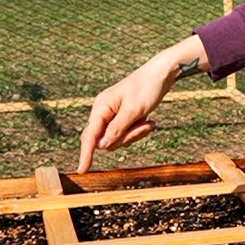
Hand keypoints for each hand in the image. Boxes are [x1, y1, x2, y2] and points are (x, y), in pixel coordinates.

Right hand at [77, 35, 207, 172]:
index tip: (81, 171)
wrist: (162, 74)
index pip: (90, 136)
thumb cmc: (147, 88)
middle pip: (106, 140)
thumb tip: (102, 146)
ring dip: (135, 134)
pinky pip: (126, 133)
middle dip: (126, 138)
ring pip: (118, 138)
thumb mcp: (134, 111)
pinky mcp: (123, 117)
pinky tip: (149, 121)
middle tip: (145, 126)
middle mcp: (103, 111)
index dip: (86, 154)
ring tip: (149, 122)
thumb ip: (117, 129)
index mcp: (101, 107)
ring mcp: (112, 115)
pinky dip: (138, 130)